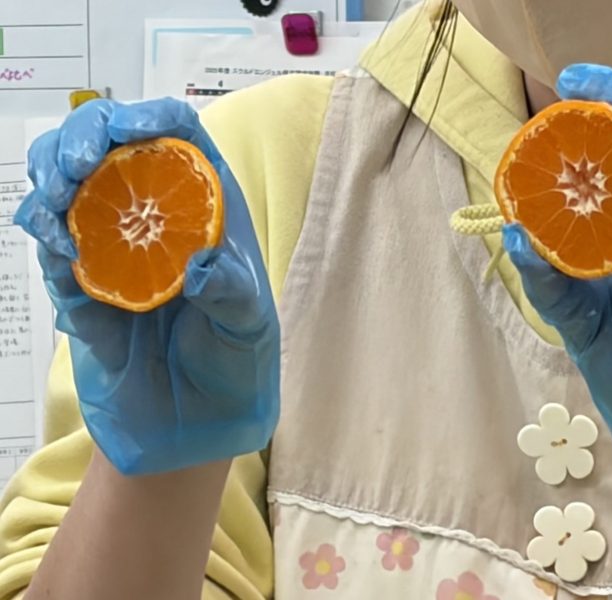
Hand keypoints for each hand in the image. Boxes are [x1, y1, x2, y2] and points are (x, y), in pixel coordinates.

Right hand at [15, 99, 279, 475]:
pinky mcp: (84, 285)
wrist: (197, 425)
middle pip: (110, 146)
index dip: (151, 115)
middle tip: (75, 167)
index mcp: (210, 211)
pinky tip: (60, 253)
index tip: (129, 125)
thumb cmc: (236, 367)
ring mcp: (117, 248)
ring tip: (58, 211)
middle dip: (82, 140)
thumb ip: (233, 297)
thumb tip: (200, 266)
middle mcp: (160, 220)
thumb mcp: (249, 330)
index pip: (179, 136)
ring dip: (51, 181)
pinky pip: (53, 249)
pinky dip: (47, 240)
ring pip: (68, 185)